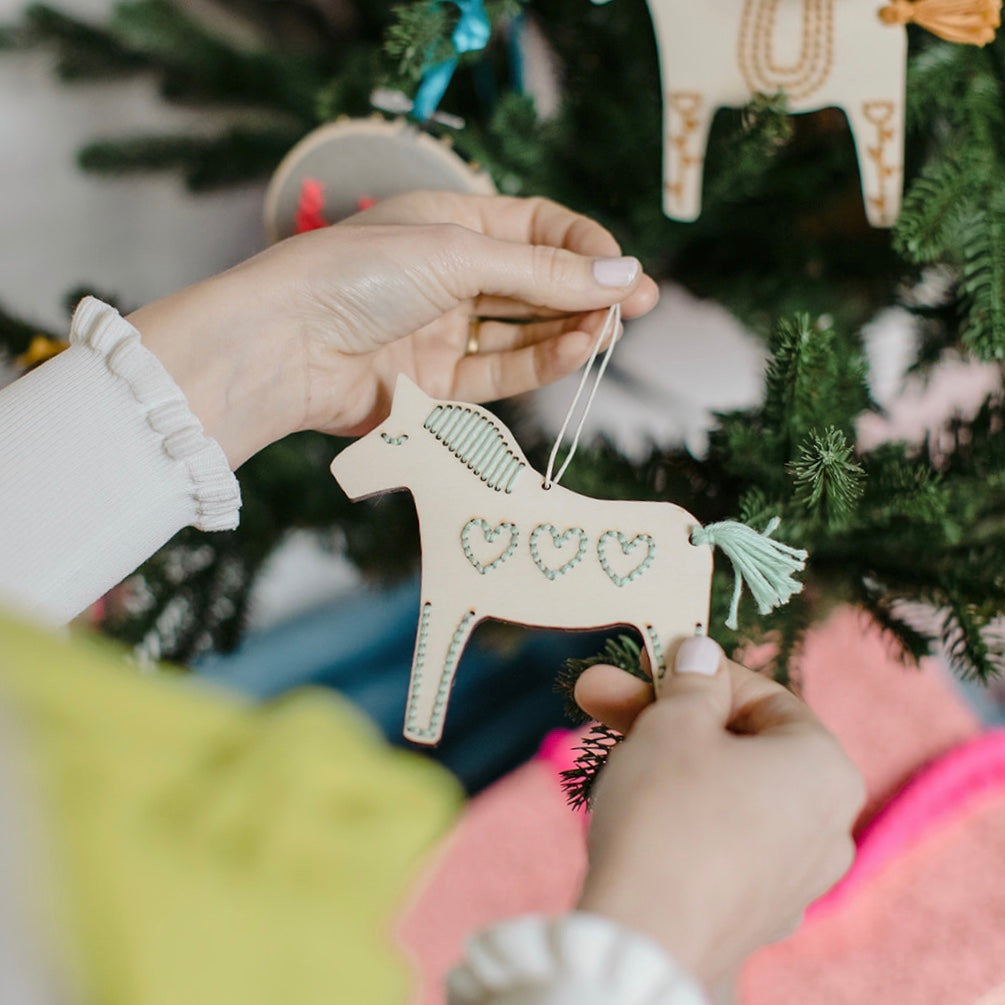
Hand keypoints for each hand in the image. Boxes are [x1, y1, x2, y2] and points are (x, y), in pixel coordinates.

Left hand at [127, 191, 658, 467]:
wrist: (284, 347)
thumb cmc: (357, 276)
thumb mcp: (459, 256)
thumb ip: (543, 273)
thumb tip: (623, 276)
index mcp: (451, 224)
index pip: (538, 228)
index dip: (585, 247)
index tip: (625, 270)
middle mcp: (451, 276)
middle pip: (537, 282)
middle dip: (587, 291)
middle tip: (636, 305)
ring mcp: (444, 331)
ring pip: (525, 330)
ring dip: (570, 328)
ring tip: (607, 330)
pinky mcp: (437, 385)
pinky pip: (502, 370)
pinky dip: (541, 361)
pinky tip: (576, 349)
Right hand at [574, 635, 863, 988]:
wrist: (646, 936)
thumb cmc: (669, 811)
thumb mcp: (674, 722)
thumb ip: (692, 681)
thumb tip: (702, 652)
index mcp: (825, 769)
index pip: (764, 696)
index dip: (699, 673)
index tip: (648, 665)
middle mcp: (828, 826)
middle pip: (739, 744)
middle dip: (664, 714)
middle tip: (600, 693)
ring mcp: (795, 878)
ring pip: (726, 792)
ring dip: (665, 758)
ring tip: (606, 744)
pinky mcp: (755, 913)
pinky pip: (721, 841)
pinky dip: (681, 813)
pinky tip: (631, 804)